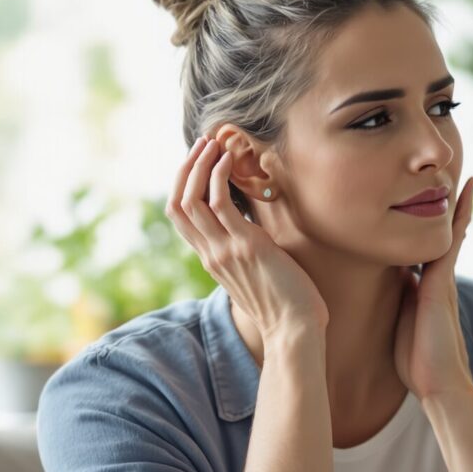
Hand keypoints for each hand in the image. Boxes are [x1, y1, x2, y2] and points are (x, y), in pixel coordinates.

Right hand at [165, 134, 328, 338]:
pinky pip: (220, 203)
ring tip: (214, 142)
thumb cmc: (285, 304)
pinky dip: (219, 176)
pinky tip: (229, 159)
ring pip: (191, 199)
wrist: (295, 329)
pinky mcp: (245, 246)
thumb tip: (251, 234)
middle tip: (203, 143)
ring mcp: (224, 250)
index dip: (183, 184)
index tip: (198, 162)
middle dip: (186, 168)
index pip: (180, 217)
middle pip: (177, 203)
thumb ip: (243, 254)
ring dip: (200, 165)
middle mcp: (210, 254)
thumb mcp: (255, 275)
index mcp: (211, 259)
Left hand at [393, 176, 472, 399]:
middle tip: (457, 181)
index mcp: (427, 289)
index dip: (428, 228)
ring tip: (465, 179)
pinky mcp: (444, 282)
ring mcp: (444, 279)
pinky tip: (463, 194)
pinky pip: (453, 240)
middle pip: (444, 236)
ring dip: (458, 207)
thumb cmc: (417, 363)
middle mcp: (439, 280)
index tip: (429, 207)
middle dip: (450, 211)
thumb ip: (401, 300)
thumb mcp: (400, 322)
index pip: (427, 250)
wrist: (439, 383)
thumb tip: (396, 280)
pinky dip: (459, 217)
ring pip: (451, 234)